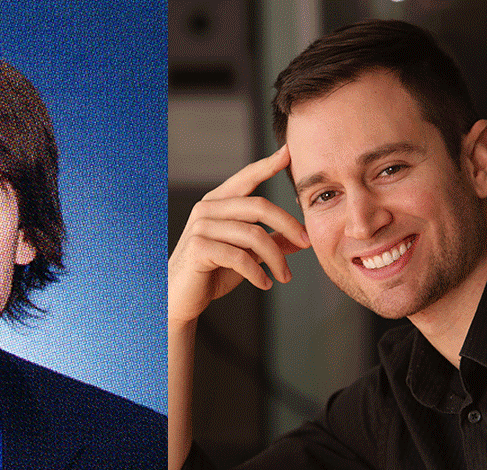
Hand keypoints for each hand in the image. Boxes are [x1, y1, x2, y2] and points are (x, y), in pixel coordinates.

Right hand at [168, 145, 310, 325]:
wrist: (179, 299)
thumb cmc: (210, 273)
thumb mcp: (246, 255)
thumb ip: (269, 243)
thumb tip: (299, 240)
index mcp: (217, 203)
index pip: (246, 178)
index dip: (268, 164)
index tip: (289, 152)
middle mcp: (207, 209)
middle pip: (258, 206)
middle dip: (288, 225)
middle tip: (307, 242)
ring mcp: (200, 227)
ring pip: (253, 235)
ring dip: (276, 259)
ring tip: (284, 276)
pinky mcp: (198, 248)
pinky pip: (239, 257)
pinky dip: (257, 273)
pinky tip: (265, 283)